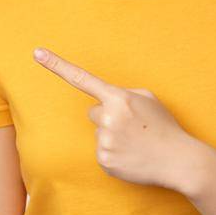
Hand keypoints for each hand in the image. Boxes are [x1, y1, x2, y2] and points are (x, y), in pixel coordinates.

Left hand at [33, 46, 207, 192]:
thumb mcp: (148, 99)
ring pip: (98, 133)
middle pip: (94, 112)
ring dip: (113, 136)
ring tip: (136, 142)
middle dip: (109, 117)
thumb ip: (122, 95)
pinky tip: (132, 156)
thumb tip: (104, 103)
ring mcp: (105, 141)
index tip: (36, 53)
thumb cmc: (164, 127)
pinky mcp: (104, 161)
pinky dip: (114, 154)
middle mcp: (108, 118)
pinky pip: (102, 152)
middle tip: (133, 127)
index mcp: (119, 98)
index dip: (57, 65)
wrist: (179, 160)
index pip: (82, 78)